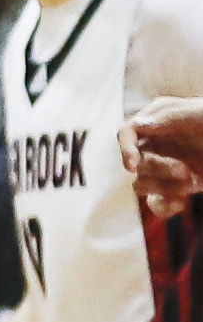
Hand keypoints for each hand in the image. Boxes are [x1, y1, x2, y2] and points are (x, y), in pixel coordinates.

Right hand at [121, 98, 202, 215]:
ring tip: (191, 184)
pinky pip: (156, 203)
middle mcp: (157, 142)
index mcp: (158, 119)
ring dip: (165, 188)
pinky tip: (181, 205)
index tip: (133, 166)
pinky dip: (165, 208)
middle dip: (159, 170)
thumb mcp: (200, 113)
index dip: (125, 149)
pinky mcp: (176, 188)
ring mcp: (166, 166)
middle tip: (187, 173)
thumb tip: (139, 124)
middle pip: (137, 162)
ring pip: (142, 184)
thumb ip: (171, 117)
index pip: (127, 132)